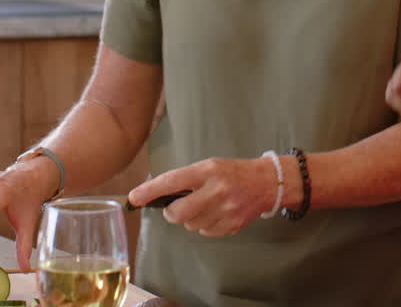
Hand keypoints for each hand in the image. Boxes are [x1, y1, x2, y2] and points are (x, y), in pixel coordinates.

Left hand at [127, 157, 279, 237]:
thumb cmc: (233, 172)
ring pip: (191, 225)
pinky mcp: (233, 225)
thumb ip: (186, 179)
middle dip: (172, 213)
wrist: (266, 182)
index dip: (150, 191)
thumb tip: (158, 196)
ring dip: (191, 219)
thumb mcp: (209, 166)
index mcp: (207, 171)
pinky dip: (205, 226)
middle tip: (177, 207)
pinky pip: (206, 233)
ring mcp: (226, 209)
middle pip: (178, 213)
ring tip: (205, 206)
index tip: (134, 197)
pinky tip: (215, 214)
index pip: (172, 181)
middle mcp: (216, 190)